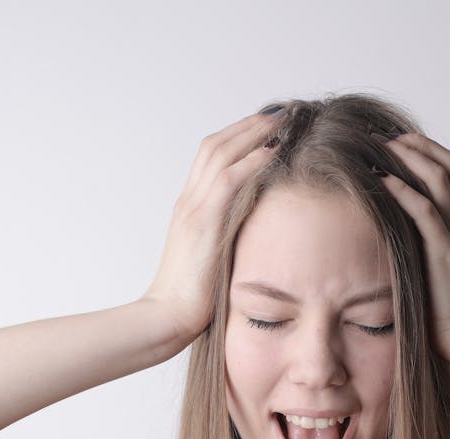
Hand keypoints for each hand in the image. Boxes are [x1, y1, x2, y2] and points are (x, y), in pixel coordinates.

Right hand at [142, 109, 283, 341]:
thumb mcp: (213, 260)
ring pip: (221, 153)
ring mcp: (193, 209)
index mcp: (190, 208)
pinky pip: (229, 180)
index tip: (267, 126)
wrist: (167, 317)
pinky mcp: (202, 223)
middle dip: (249, 125)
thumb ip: (228, 239)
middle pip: (216, 145)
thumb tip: (257, 233)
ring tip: (283, 120)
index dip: (239, 137)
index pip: (211, 158)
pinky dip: (251, 160)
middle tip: (280, 111)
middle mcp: (188, 201)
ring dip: (253, 133)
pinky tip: (274, 150)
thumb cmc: (192, 299)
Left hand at [376, 133, 449, 372]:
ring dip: (410, 157)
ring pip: (439, 178)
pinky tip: (382, 180)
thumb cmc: (442, 311)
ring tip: (382, 148)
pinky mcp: (443, 251)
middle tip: (385, 138)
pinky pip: (424, 211)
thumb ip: (415, 247)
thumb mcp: (427, 268)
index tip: (396, 144)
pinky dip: (403, 190)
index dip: (426, 152)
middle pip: (449, 165)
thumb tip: (383, 236)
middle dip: (418, 145)